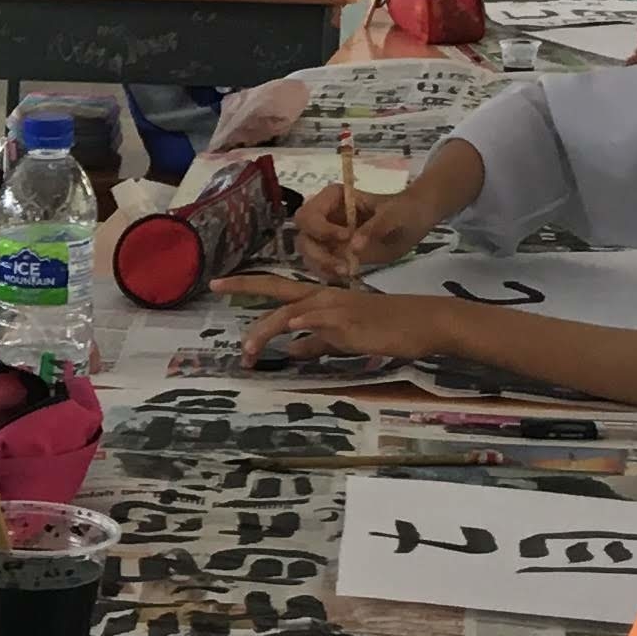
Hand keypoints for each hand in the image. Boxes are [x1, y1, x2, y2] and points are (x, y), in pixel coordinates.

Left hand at [236, 286, 447, 370]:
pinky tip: (289, 331)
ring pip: (292, 312)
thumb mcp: (343, 337)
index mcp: (320, 298)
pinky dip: (304, 324)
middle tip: (215, 285)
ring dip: (265, 330)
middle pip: (277, 288)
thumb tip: (289, 351)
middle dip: (245, 286)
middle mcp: (323, 297)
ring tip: (247, 351)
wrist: (421, 322)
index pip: (279, 289)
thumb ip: (314, 343)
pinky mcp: (350, 322)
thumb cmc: (385, 328)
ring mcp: (336, 307)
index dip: (249, 286)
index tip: (220, 284)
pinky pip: (322, 321)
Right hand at [290, 177, 425, 278]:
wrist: (414, 221)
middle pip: (303, 236)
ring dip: (322, 266)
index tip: (346, 237)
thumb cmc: (403, 209)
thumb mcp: (393, 215)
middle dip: (318, 253)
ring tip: (346, 272)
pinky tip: (346, 275)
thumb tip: (354, 247)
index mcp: (333, 198)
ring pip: (307, 253)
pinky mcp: (332, 252)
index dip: (321, 229)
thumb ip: (374, 227)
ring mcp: (325, 235)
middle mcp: (323, 216)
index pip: (309, 214)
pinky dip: (328, 273)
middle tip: (343, 266)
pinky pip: (318, 265)